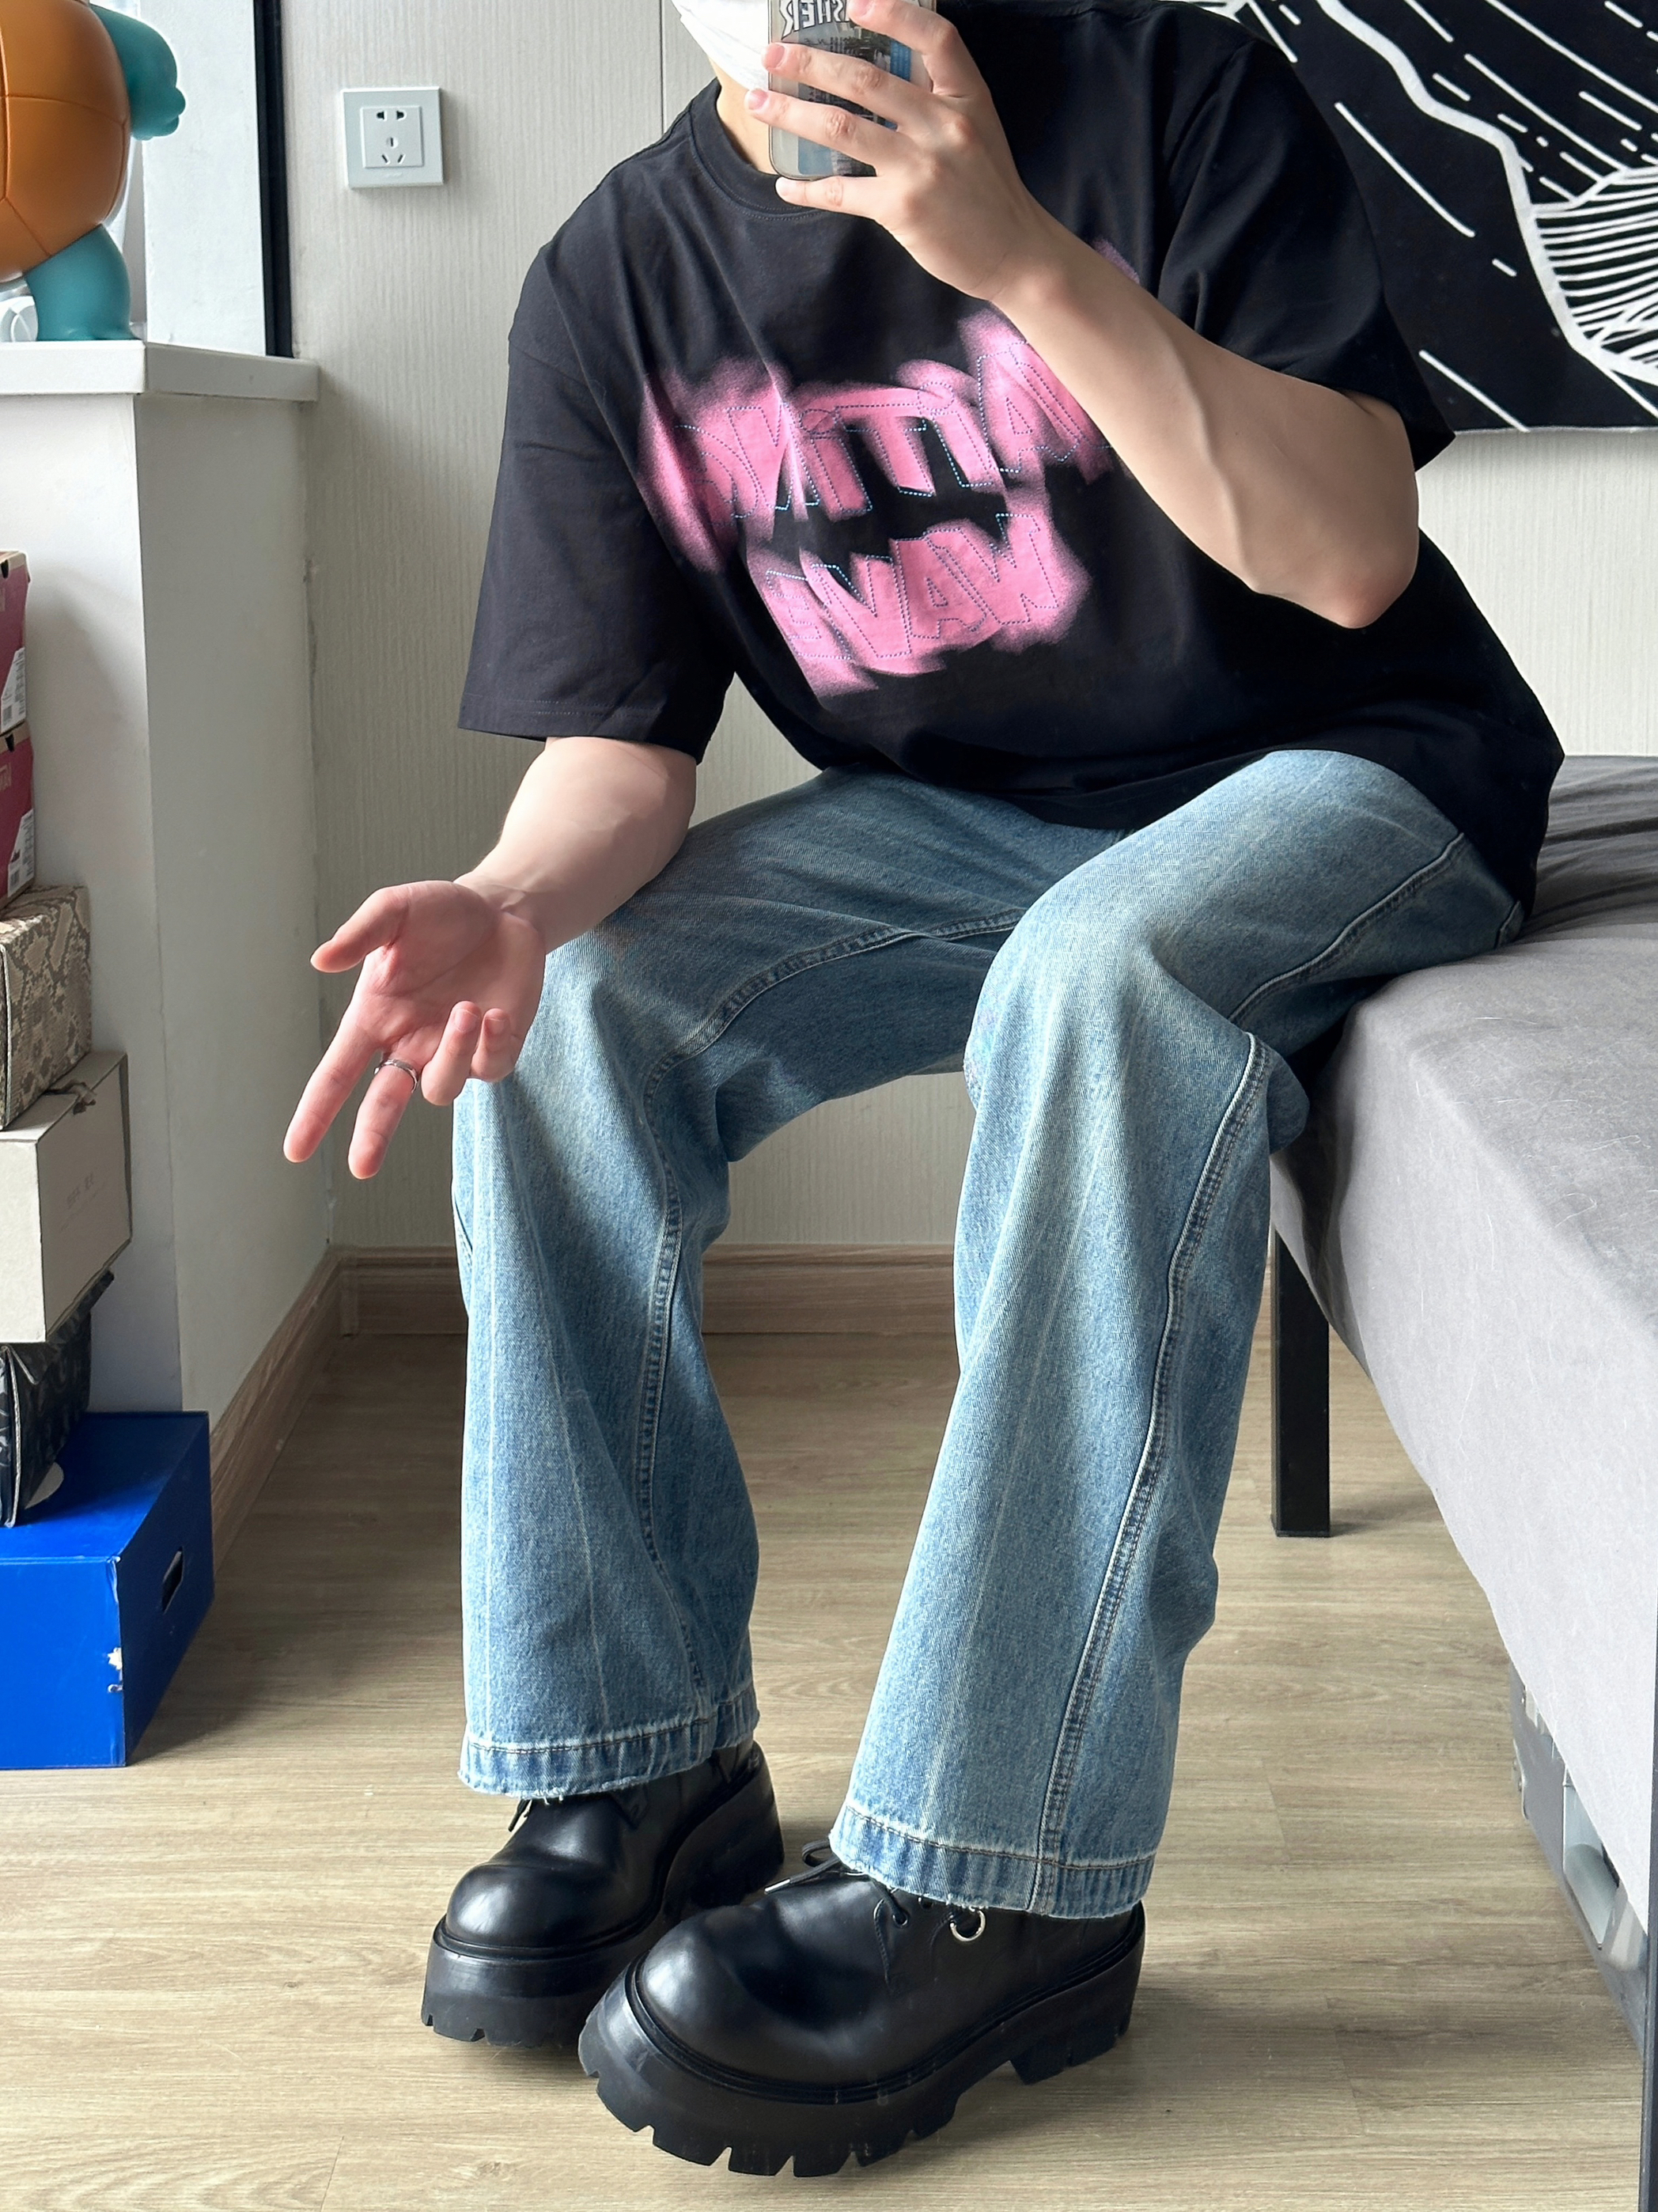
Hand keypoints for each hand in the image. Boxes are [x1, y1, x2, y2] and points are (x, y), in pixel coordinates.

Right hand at [283, 880, 546, 1181]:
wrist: (502, 911)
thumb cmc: (440, 913)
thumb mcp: (395, 910)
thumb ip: (360, 935)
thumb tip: (321, 960)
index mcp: (375, 1018)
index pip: (337, 1074)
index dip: (316, 1113)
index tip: (296, 1150)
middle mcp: (410, 1042)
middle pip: (385, 1104)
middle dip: (373, 1135)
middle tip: (363, 1166)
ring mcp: (454, 1050)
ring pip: (443, 1086)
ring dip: (453, 1054)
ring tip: (466, 1007)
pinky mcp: (497, 1048)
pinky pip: (491, 1068)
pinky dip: (491, 1045)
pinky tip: (495, 1012)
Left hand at [751, 0, 1062, 303]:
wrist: (1014, 252)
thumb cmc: (989, 188)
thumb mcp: (978, 127)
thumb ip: (938, 98)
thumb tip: (877, 77)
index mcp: (967, 96)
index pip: (935, 37)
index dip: (893, 13)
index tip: (852, 3)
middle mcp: (945, 125)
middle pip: (866, 79)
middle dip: (810, 61)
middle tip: (773, 55)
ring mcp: (922, 167)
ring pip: (842, 126)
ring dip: (792, 112)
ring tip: (760, 102)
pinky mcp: (902, 209)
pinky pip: (840, 191)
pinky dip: (807, 188)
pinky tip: (785, 185)